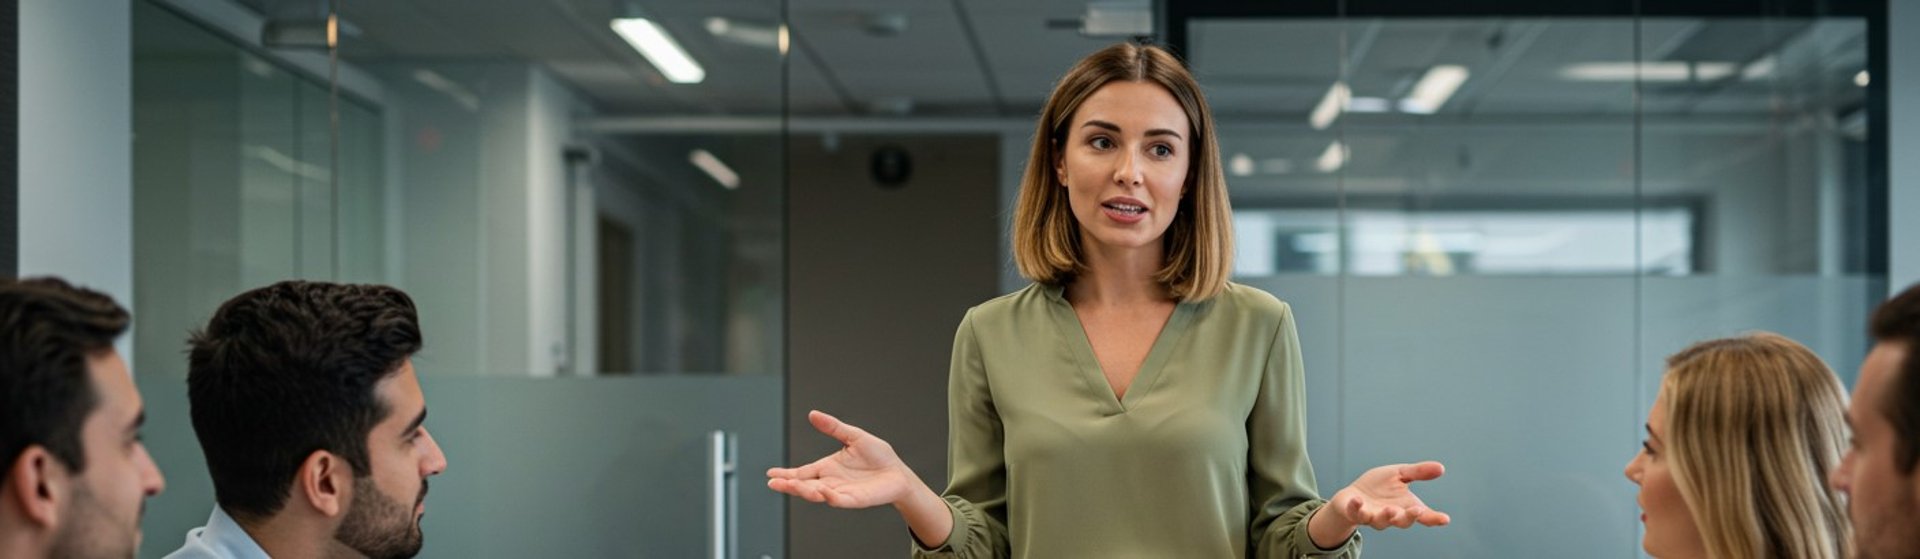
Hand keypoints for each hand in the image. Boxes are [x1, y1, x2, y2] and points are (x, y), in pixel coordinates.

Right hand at [766, 410, 920, 508]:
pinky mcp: (855, 499)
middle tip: (774, 483)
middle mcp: (830, 481)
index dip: (786, 474)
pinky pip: (839, 500)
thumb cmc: (878, 456)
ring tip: (792, 486)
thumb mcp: (853, 436)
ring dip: (804, 491)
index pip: (802, 472)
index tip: (770, 475)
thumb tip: (813, 414)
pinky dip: (830, 497)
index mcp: (827, 467)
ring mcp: (841, 492)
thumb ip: (833, 427)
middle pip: (805, 485)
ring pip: (817, 494)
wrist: (898, 472)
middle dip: (789, 485)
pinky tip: (822, 492)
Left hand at [1326, 461, 1450, 530]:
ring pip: (1381, 521)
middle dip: (1410, 516)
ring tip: (1390, 509)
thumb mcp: (1400, 475)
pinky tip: (1358, 500)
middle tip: (1418, 510)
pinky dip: (1357, 507)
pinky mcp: (1355, 513)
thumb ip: (1418, 472)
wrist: (1352, 495)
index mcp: (1405, 507)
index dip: (1434, 518)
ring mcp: (1373, 516)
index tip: (1445, 519)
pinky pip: (1356, 513)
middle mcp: (1391, 515)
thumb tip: (1441, 468)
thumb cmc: (1379, 486)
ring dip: (1386, 516)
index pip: (1422, 515)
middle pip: (1403, 521)